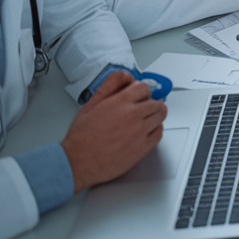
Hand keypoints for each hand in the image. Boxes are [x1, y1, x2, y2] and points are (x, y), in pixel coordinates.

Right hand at [61, 71, 166, 191]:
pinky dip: (155, 129)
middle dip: (148, 103)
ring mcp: (140, 132)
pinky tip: (144, 131)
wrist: (78, 162)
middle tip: (139, 108)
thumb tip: (126, 76)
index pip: (143, 87)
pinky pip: (159, 132)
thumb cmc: (82, 137)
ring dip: (154, 115)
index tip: (137, 95)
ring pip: (160, 116)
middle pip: (155, 102)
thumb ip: (110, 86)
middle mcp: (133, 116)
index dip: (139, 91)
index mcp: (119, 103)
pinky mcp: (143, 148)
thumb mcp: (90, 104)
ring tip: (142, 119)